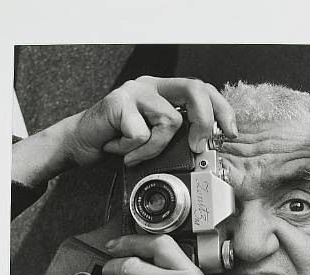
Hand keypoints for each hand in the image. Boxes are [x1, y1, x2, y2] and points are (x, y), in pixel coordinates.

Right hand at [12, 76, 236, 186]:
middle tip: (197, 147)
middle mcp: (152, 86)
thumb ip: (176, 138)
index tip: (230, 133)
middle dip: (205, 121)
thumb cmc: (118, 144)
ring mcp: (135, 91)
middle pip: (195, 90)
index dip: (221, 109)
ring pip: (169, 120)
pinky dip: (133, 152)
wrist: (79, 145)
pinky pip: (141, 134)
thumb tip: (207, 152)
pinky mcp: (118, 102)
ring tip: (134, 154)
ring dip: (155, 148)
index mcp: (164, 92)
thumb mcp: (154, 141)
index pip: (203, 90)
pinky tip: (118, 149)